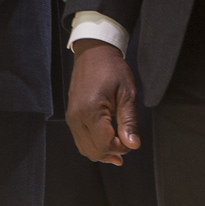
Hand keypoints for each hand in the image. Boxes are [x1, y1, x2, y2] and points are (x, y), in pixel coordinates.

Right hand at [66, 40, 141, 164]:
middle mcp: (77, 116)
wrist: (93, 53)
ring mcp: (72, 117)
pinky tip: (108, 140)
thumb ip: (129, 121)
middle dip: (112, 153)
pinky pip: (81, 140)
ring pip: (85, 149)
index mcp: (91, 110)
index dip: (121, 149)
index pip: (105, 144)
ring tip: (119, 145)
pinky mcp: (71, 116)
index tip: (131, 141)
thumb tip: (133, 145)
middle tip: (127, 143)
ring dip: (103, 152)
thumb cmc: (111, 69)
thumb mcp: (127, 93)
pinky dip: (94, 145)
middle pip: (93, 151)